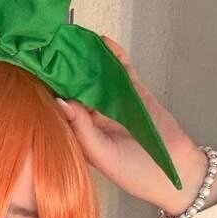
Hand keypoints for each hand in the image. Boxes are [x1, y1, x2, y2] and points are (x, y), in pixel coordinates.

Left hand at [57, 35, 211, 212]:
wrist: (175, 171)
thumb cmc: (137, 173)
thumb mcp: (104, 156)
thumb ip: (83, 131)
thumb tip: (62, 103)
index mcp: (84, 138)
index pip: (64, 112)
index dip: (53, 95)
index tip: (41, 77)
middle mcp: (97, 120)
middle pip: (79, 92)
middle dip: (68, 75)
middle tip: (54, 54)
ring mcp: (116, 105)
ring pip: (99, 79)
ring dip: (89, 63)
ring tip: (75, 44)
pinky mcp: (136, 94)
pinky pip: (123, 72)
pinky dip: (114, 57)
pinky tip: (103, 44)